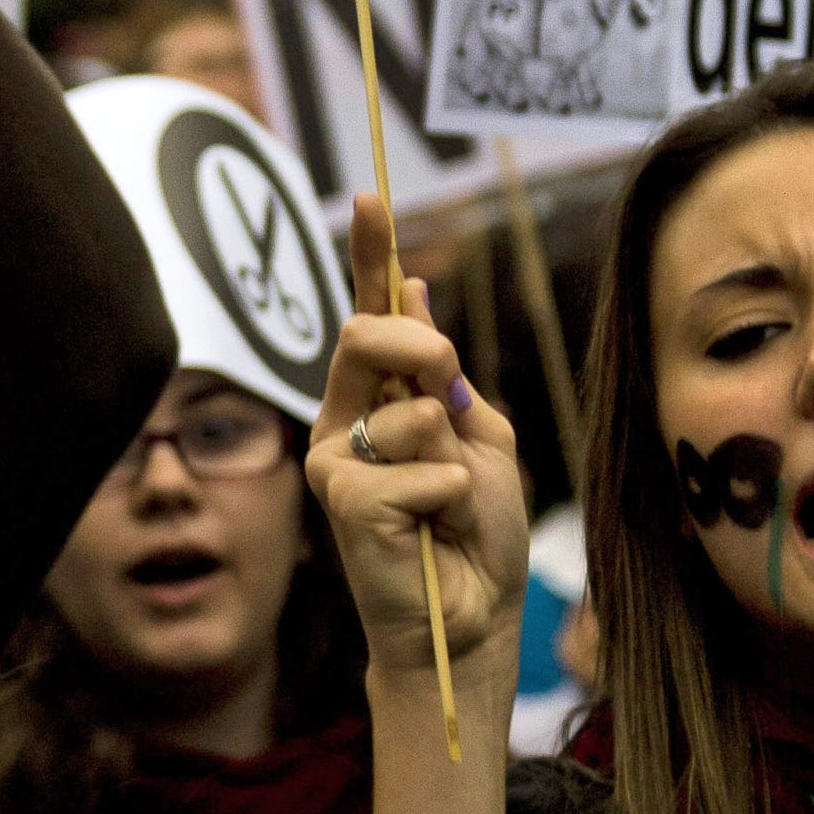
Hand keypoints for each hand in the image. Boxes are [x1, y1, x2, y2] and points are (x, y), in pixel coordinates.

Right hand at [306, 195, 530, 679]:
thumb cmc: (478, 532)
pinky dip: (452, 499)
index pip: (368, 313)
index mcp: (375, 400)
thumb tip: (417, 288)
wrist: (473, 619)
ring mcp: (333, 462)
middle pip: (367, 336)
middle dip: (421, 352)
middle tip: (451, 397)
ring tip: (448, 508)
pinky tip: (437, 534)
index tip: (370, 194)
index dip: (368, 252)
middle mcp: (340, 423)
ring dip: (453, 460)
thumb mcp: (480, 438)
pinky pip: (420, 468)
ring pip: (409, 413)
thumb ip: (444, 377)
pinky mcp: (341, 503)